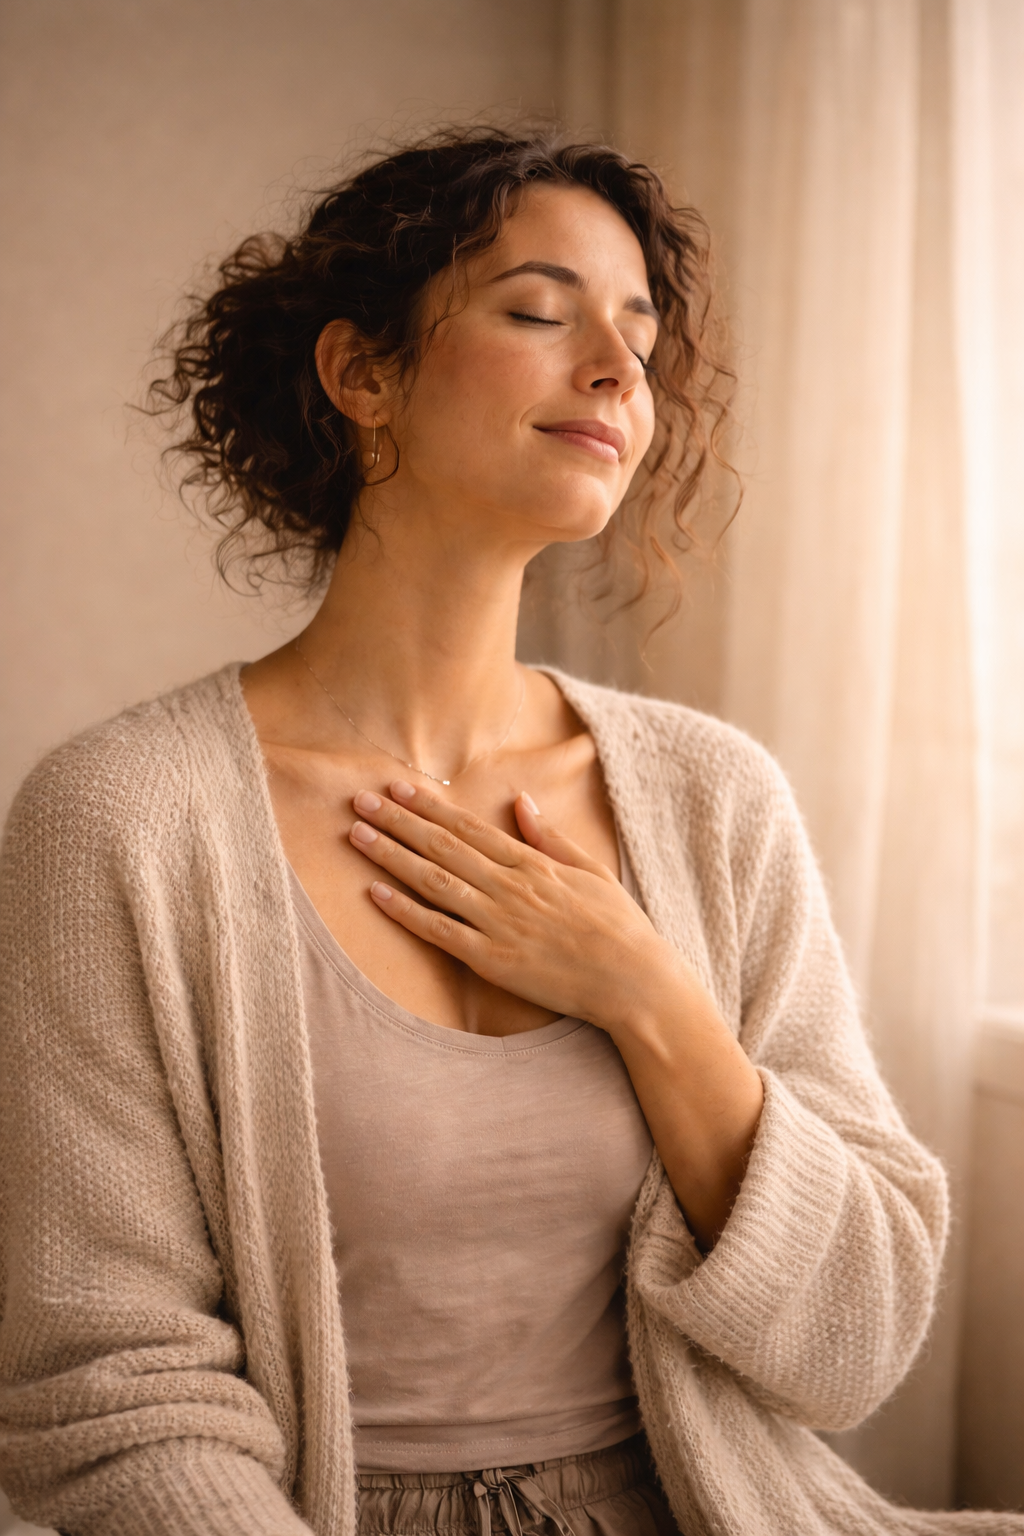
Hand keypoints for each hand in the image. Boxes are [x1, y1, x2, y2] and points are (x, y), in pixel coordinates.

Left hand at [346, 779, 683, 1035]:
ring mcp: (498, 923)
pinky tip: (374, 892)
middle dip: (397, 821)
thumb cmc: (619, 927)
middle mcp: (510, 887)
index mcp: (532, 864)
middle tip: (359, 799)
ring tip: (356, 834)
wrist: (634, 981)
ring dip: (391, 855)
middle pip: (442, 846)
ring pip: (433, 881)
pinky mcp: (492, 961)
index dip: (429, 806)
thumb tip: (522, 802)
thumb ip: (551, 837)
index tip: (398, 787)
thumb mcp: (591, 871)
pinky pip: (439, 931)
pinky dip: (404, 911)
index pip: (469, 827)